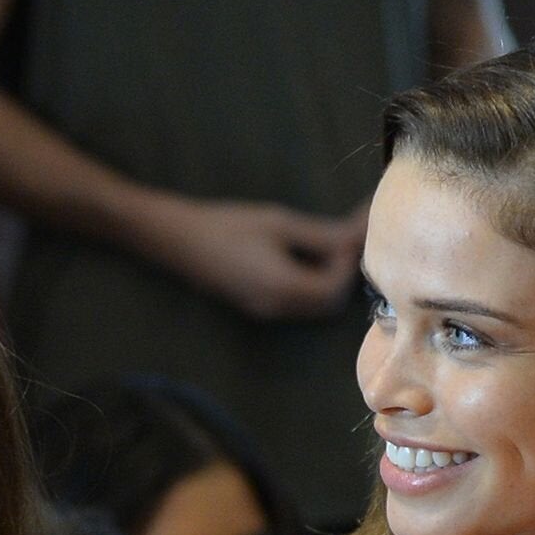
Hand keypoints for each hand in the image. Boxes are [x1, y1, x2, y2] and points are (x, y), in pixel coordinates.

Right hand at [140, 195, 364, 322]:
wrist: (178, 240)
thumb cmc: (227, 226)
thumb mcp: (278, 224)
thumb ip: (320, 235)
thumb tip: (356, 238)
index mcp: (283, 289)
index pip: (335, 288)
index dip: (350, 262)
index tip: (354, 233)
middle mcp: (277, 308)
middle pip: (329, 302)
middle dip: (343, 272)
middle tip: (348, 238)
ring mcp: (266, 310)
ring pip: (314, 304)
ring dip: (329, 277)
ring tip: (332, 243)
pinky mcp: (257, 305)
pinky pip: (297, 300)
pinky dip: (311, 281)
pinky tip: (309, 254)